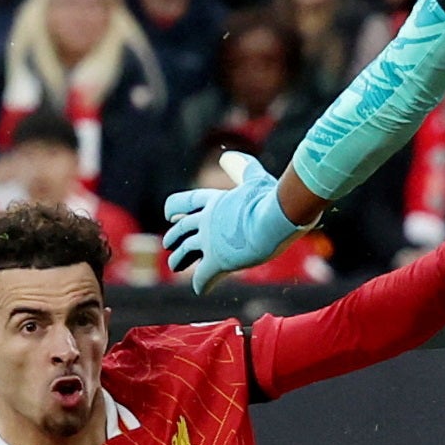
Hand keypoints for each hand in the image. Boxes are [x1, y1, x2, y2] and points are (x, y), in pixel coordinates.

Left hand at [162, 152, 303, 292]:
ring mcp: (209, 242)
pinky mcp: (217, 262)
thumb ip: (243, 168)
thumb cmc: (270, 197)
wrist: (276, 219)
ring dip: (178, 260)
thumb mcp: (255, 178)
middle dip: (174, 236)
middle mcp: (206, 220)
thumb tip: (229, 155)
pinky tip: (200, 289)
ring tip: (174, 265)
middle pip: (181, 229)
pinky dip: (200, 283)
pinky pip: (202, 277)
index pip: (185, 202)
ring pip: (185, 252)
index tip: (169, 214)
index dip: (175, 207)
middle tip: (169, 244)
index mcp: (214, 201)